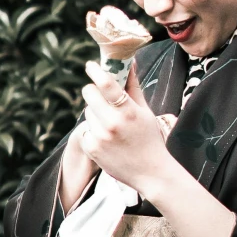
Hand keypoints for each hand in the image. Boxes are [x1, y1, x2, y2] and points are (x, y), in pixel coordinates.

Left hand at [78, 60, 170, 195]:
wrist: (150, 172)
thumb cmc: (150, 139)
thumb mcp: (145, 111)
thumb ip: (133, 87)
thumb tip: (129, 63)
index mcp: (128, 111)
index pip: (106, 83)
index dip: (95, 71)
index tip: (90, 65)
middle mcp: (112, 123)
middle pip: (89, 94)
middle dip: (93, 91)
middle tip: (100, 95)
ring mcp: (100, 137)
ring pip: (87, 112)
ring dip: (95, 112)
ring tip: (110, 124)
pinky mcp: (91, 148)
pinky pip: (85, 129)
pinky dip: (93, 130)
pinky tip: (107, 139)